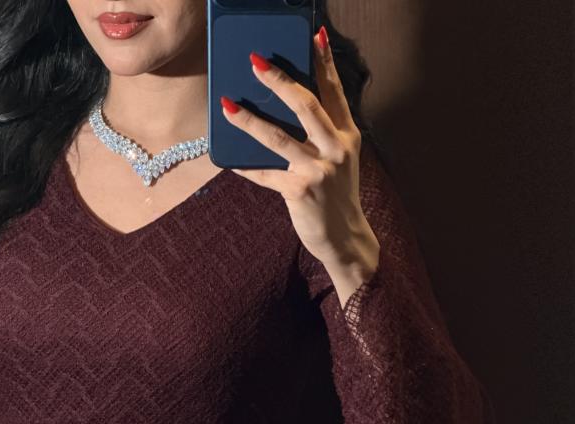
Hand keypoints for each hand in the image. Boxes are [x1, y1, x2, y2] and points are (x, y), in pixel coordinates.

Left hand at [219, 25, 379, 281]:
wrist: (345, 238)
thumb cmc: (336, 196)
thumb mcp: (339, 161)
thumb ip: (322, 135)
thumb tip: (286, 109)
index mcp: (347, 136)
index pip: (334, 92)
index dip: (324, 62)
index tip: (315, 35)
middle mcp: (336, 149)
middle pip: (305, 105)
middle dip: (279, 81)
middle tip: (255, 61)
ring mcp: (318, 170)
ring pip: (277, 138)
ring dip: (249, 120)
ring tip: (227, 106)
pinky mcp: (300, 192)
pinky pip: (266, 175)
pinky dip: (246, 169)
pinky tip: (228, 161)